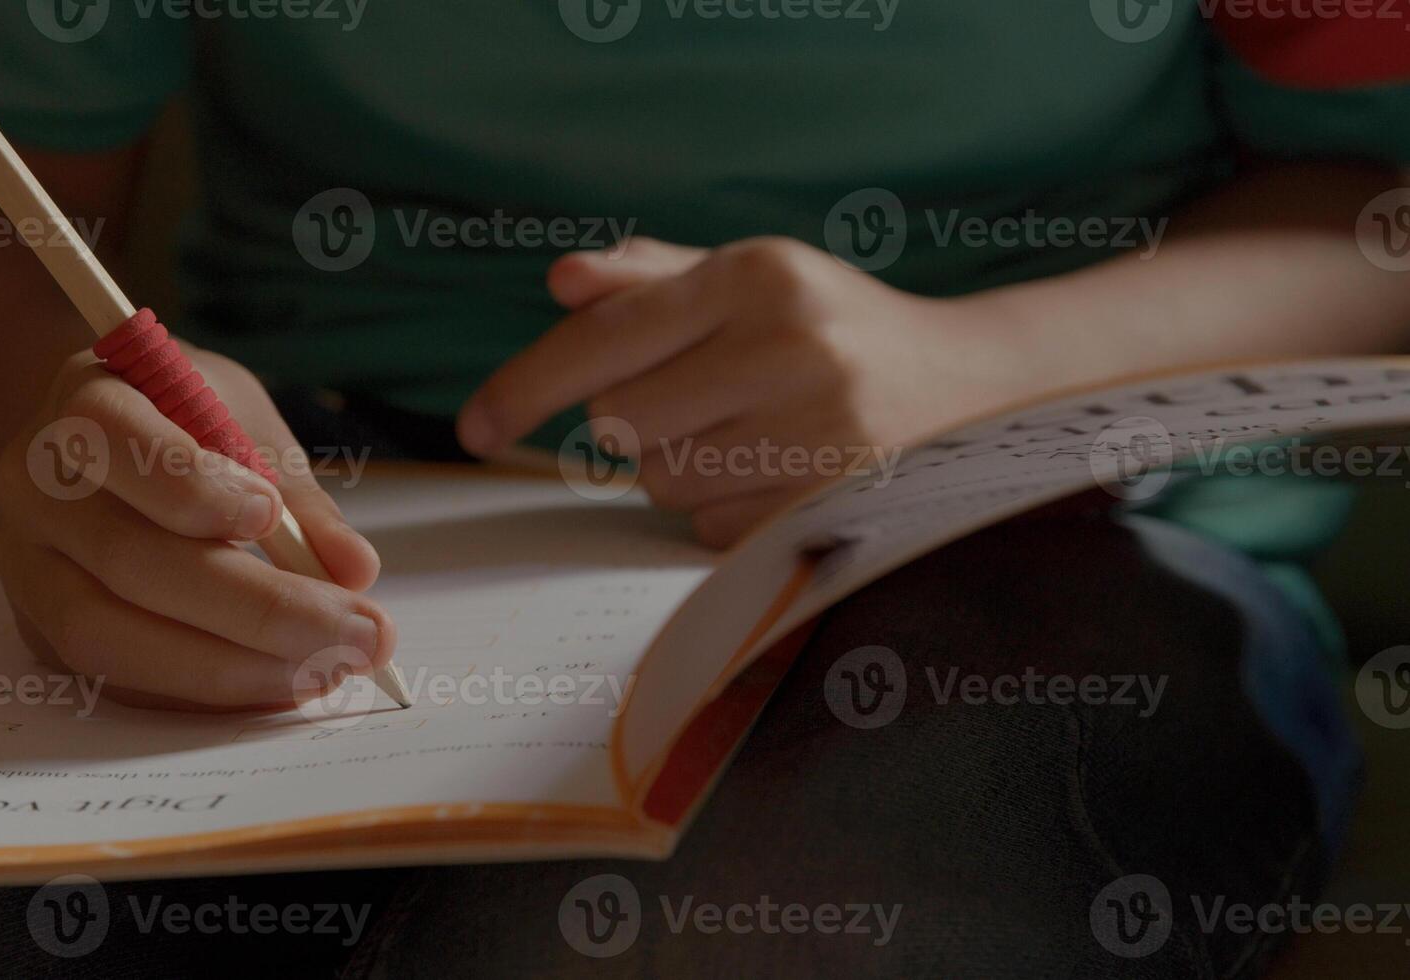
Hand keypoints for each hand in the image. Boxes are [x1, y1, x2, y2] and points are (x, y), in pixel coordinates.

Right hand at [0, 348, 393, 710]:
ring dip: (228, 666)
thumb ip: (296, 493)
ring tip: (326, 669)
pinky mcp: (39, 627)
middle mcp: (36, 485)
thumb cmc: (187, 420)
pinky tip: (277, 685)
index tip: (268, 515)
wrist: (109, 440)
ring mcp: (24, 563)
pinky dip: (200, 692)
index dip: (187, 483)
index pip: (111, 438)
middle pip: (126, 558)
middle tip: (355, 633)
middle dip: (254, 607)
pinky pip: (113, 677)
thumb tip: (354, 570)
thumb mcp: (246, 422)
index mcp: (84, 400)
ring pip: (107, 633)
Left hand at [458, 236, 1030, 546]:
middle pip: (619, 422)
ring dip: (676, 468)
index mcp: (758, 276)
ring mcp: (819, 432)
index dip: (526, 387)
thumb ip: (650, 279)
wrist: (972, 388)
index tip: (476, 425)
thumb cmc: (835, 327)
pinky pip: (710, 529)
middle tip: (694, 402)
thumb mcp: (750, 279)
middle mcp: (791, 347)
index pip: (605, 339)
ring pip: (661, 482)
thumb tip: (561, 283)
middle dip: (631, 423)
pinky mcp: (833, 505)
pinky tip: (776, 473)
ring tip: (747, 433)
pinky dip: (721, 511)